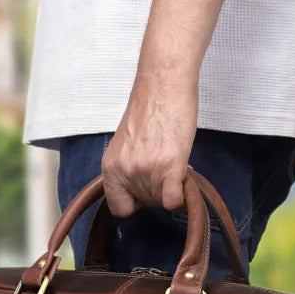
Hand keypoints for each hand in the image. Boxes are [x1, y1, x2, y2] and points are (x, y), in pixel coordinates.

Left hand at [101, 76, 198, 217]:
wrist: (164, 85)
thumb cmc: (149, 110)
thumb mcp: (126, 146)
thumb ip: (128, 170)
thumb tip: (141, 190)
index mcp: (110, 168)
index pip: (119, 208)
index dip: (135, 202)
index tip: (145, 188)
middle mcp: (125, 173)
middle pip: (145, 204)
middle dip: (157, 189)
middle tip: (165, 166)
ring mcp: (146, 171)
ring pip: (161, 201)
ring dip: (172, 185)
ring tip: (174, 161)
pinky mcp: (169, 167)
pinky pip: (174, 201)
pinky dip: (181, 196)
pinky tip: (183, 176)